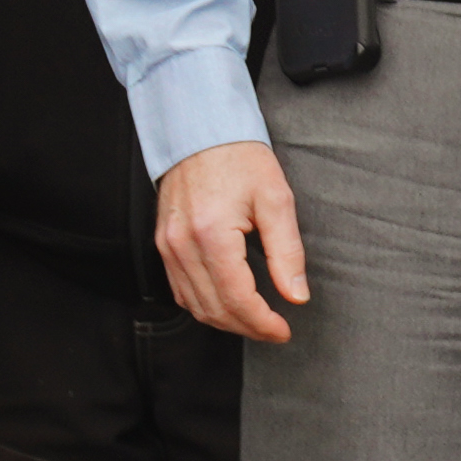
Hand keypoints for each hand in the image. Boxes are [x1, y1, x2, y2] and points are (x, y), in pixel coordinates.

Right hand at [155, 140, 310, 346]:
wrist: (201, 130)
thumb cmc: (240, 158)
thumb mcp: (276, 200)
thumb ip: (287, 252)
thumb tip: (296, 295)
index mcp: (212, 234)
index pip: (237, 299)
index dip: (262, 323)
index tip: (284, 330)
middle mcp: (183, 245)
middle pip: (214, 309)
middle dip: (247, 327)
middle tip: (274, 329)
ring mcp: (168, 246)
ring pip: (194, 305)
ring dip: (225, 320)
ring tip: (255, 320)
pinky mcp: (164, 243)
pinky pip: (180, 289)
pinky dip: (204, 304)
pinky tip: (227, 303)